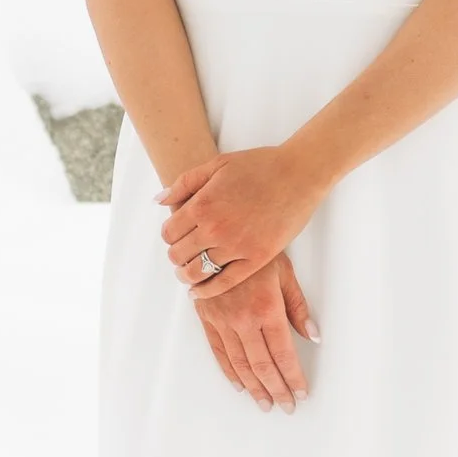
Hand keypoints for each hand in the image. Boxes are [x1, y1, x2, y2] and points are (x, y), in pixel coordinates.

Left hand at [158, 146, 321, 302]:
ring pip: (197, 272)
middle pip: (178, 255)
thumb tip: (159, 201)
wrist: (298, 175)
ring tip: (187, 274)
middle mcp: (215, 228)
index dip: (168, 236)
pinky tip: (199, 291)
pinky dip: (207, 291)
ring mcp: (236, 246)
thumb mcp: (216, 165)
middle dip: (176, 256)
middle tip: (181, 256)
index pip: (169, 233)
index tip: (175, 237)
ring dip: (187, 275)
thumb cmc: (260, 165)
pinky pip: (224, 283)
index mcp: (202, 204)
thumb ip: (184, 183)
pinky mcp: (256, 259)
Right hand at [196, 251, 317, 410]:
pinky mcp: (207, 319)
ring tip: (265, 403)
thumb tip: (313, 335)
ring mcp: (223, 321)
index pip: (283, 353)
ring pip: (240, 364)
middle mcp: (243, 319)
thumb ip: (298, 308)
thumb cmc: (256, 250)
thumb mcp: (285, 274)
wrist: (218, 236)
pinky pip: (219, 352)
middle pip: (262, 365)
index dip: (293, 377)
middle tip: (286, 406)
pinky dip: (230, 372)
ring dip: (254, 387)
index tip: (301, 392)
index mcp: (266, 309)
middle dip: (276, 389)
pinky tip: (240, 385)